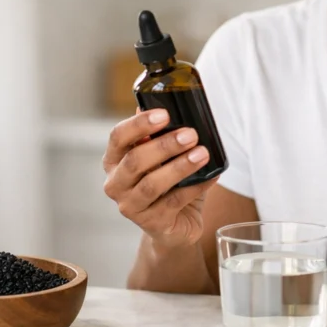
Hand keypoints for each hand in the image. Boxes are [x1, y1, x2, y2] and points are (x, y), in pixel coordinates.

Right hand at [102, 109, 215, 246]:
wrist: (175, 225)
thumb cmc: (167, 184)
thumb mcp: (162, 157)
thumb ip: (160, 133)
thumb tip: (167, 101)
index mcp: (114, 160)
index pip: (118, 137)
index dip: (139, 124)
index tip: (164, 114)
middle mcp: (116, 184)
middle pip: (135, 161)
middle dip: (164, 145)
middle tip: (191, 134)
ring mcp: (131, 206)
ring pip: (152, 184)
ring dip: (180, 166)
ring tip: (202, 153)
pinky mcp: (152, 223)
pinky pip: (174, 202)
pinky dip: (196, 186)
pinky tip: (211, 176)